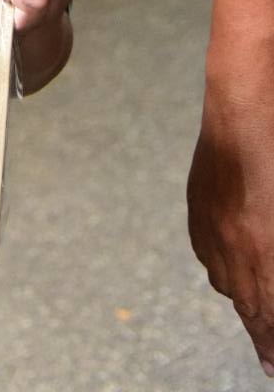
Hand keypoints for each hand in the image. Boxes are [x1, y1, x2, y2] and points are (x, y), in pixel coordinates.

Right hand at [189, 85, 273, 374]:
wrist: (245, 105)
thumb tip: (271, 276)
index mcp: (263, 246)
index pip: (269, 312)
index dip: (272, 344)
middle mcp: (233, 243)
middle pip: (248, 307)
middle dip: (261, 335)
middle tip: (270, 360)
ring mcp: (211, 225)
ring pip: (226, 284)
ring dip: (244, 305)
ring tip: (257, 321)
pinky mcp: (199, 207)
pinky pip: (208, 254)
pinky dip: (222, 271)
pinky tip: (232, 276)